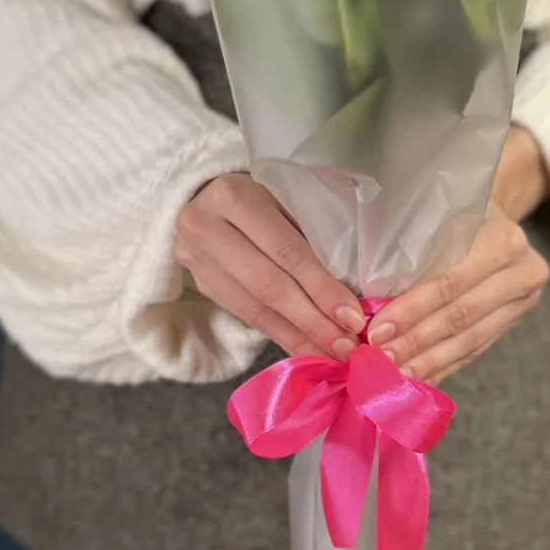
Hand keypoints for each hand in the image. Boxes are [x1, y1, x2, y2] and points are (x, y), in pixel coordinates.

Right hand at [175, 173, 365, 359]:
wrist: (203, 196)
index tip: (352, 317)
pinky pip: (244, 316)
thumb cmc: (259, 194)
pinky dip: (278, 334)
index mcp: (234, 197)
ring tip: (329, 355)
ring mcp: (196, 259)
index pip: (286, 251)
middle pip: (268, 285)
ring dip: (297, 336)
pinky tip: (303, 348)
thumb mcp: (282, 197)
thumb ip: (307, 238)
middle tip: (345, 347)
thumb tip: (344, 298)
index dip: (320, 287)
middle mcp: (206, 228)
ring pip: (254, 308)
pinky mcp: (200, 283)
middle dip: (311, 321)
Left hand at [366, 207, 549, 383]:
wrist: (496, 217)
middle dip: (418, 341)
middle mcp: (523, 271)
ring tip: (397, 375)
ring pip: (471, 339)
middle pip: (462, 316)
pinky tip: (420, 377)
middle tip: (382, 358)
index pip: (451, 282)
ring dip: (430, 361)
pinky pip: (477, 349)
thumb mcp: (441, 218)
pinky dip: (446, 364)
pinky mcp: (515, 320)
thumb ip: (417, 253)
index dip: (413, 310)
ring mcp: (524, 299)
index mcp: (504, 240)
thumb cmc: (457, 213)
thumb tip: (369, 302)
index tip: (377, 331)